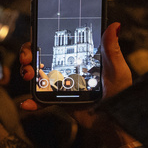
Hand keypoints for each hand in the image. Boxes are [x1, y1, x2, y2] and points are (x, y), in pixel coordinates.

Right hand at [19, 23, 134, 133]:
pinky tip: (26, 103)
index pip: (56, 42)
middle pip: (40, 55)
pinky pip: (40, 99)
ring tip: (28, 76)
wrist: (114, 122)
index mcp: (78, 57)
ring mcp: (60, 84)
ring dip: (26, 73)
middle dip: (28, 54)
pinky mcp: (57, 100)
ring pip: (36, 74)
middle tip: (27, 60)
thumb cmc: (120, 94)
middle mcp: (67, 68)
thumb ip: (112, 49)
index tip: (35, 39)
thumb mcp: (117, 70)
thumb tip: (115, 25)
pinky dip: (31, 101)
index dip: (41, 39)